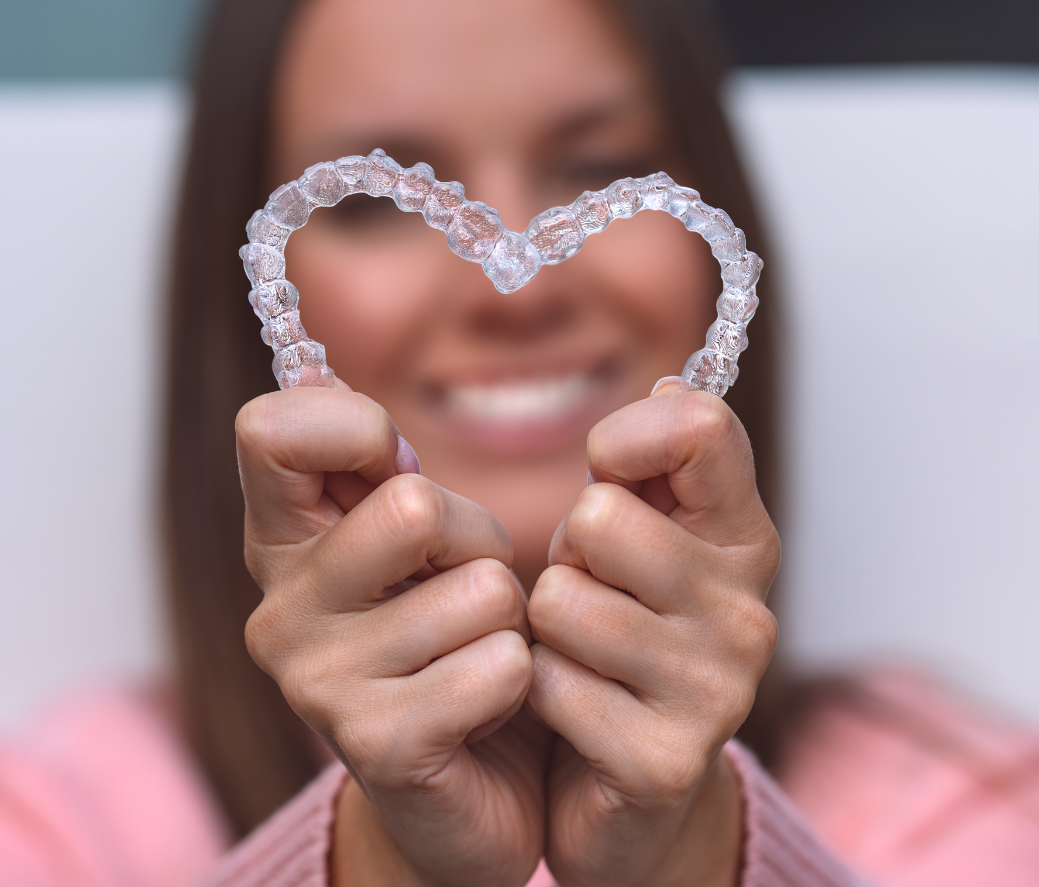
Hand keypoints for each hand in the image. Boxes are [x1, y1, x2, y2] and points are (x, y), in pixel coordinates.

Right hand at [236, 383, 549, 886]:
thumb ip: (378, 468)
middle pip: (414, 505)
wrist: (476, 784)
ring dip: (508, 620)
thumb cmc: (454, 637)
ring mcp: (319, 684)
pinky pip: (501, 666)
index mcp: (283, 543)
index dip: (355, 428)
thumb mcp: (417, 541)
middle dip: (477, 540)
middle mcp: (280, 611)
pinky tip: (488, 710)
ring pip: (482, 590)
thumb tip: (323, 378)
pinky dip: (522, 680)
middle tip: (464, 589)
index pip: (270, 430)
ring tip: (475, 653)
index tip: (392, 468)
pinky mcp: (379, 745)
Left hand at [526, 383, 779, 886]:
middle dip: (568, 556)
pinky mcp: (664, 759)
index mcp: (743, 540)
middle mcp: (746, 610)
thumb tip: (672, 383)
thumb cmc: (622, 636)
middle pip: (600, 519)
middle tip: (589, 594)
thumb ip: (656, 466)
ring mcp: (715, 690)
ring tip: (579, 652)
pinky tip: (573, 711)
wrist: (628, 784)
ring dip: (545, 629)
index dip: (628, 436)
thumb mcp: (641, 539)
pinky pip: (545, 682)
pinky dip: (535, 691)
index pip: (701, 429)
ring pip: (559, 601)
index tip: (607, 471)